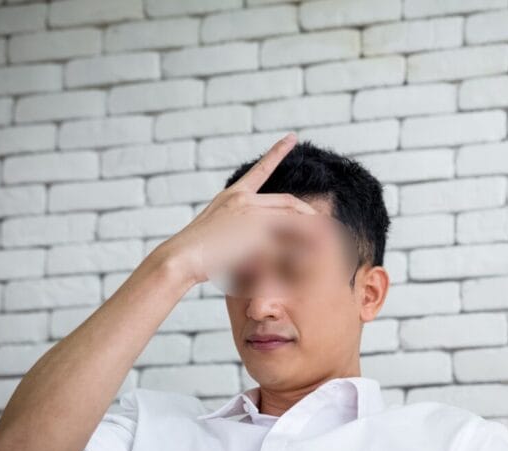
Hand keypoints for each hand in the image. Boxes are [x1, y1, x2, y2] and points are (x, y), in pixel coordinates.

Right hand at [155, 132, 319, 285]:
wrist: (181, 258)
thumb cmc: (195, 254)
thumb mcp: (219, 235)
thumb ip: (240, 231)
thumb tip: (255, 244)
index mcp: (233, 195)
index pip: (260, 170)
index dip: (278, 152)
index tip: (293, 136)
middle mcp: (244, 199)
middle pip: (288, 202)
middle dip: (309, 213)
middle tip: (326, 224)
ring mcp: (251, 213)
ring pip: (292, 219)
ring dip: (311, 232)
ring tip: (327, 242)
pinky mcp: (257, 230)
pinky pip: (286, 240)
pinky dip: (300, 250)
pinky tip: (311, 258)